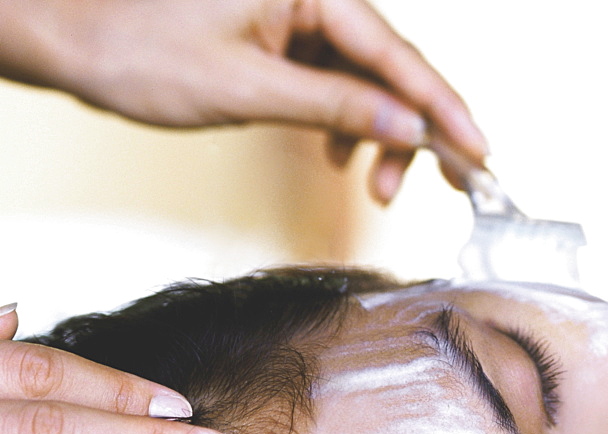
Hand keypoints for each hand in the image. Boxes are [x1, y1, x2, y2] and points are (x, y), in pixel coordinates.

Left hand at [0, 0, 487, 202]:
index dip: (443, 107)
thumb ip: (335, 105)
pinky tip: (339, 154)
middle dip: (420, 128)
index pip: (396, 53)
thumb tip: (405, 124)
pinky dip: (344, 122)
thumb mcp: (248, 87)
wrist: (73, 39)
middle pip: (391, 66)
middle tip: (453, 179)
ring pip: (365, 79)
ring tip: (378, 185)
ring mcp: (297, 16)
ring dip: (380, 134)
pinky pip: (333, 81)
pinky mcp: (282, 38)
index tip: (478, 149)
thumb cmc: (138, 49)